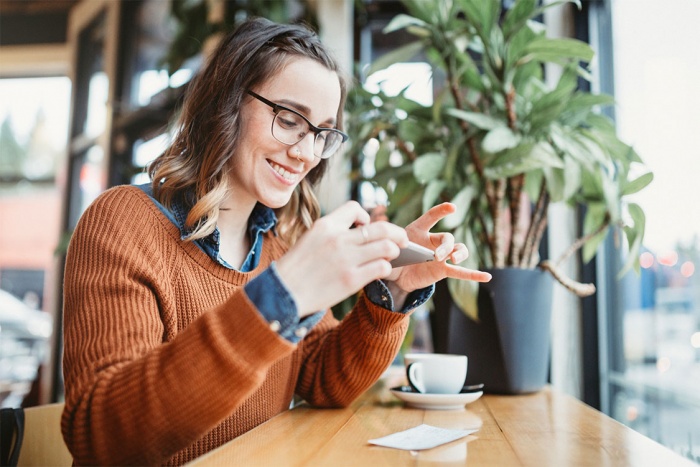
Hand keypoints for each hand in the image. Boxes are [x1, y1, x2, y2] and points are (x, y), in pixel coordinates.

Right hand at [275, 201, 408, 316]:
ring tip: (392, 255)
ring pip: (386, 246)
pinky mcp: (351, 280)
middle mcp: (338, 239)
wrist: (283, 293)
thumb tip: (361, 230)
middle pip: (381, 228)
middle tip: (402, 239)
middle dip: (396, 233)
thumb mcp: (310, 239)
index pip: (356, 208)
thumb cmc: (297, 268)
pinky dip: (386, 267)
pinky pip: (381, 267)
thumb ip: (334, 232)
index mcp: (325, 225)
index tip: (365, 227)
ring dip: (393, 250)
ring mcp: (346, 259)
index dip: (366, 217)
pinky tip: (381, 270)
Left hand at [384, 203, 491, 295]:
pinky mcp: (442, 270)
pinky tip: (487, 277)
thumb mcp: (387, 248)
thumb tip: (388, 249)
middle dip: (445, 246)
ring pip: (458, 250)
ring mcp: (440, 256)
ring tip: (454, 259)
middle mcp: (433, 241)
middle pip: (447, 238)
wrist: (395, 274)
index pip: (431, 217)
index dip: (441, 211)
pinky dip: (474, 275)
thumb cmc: (392, 255)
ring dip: (459, 254)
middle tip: (436, 256)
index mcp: (418, 230)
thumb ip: (389, 247)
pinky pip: (461, 272)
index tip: (452, 208)